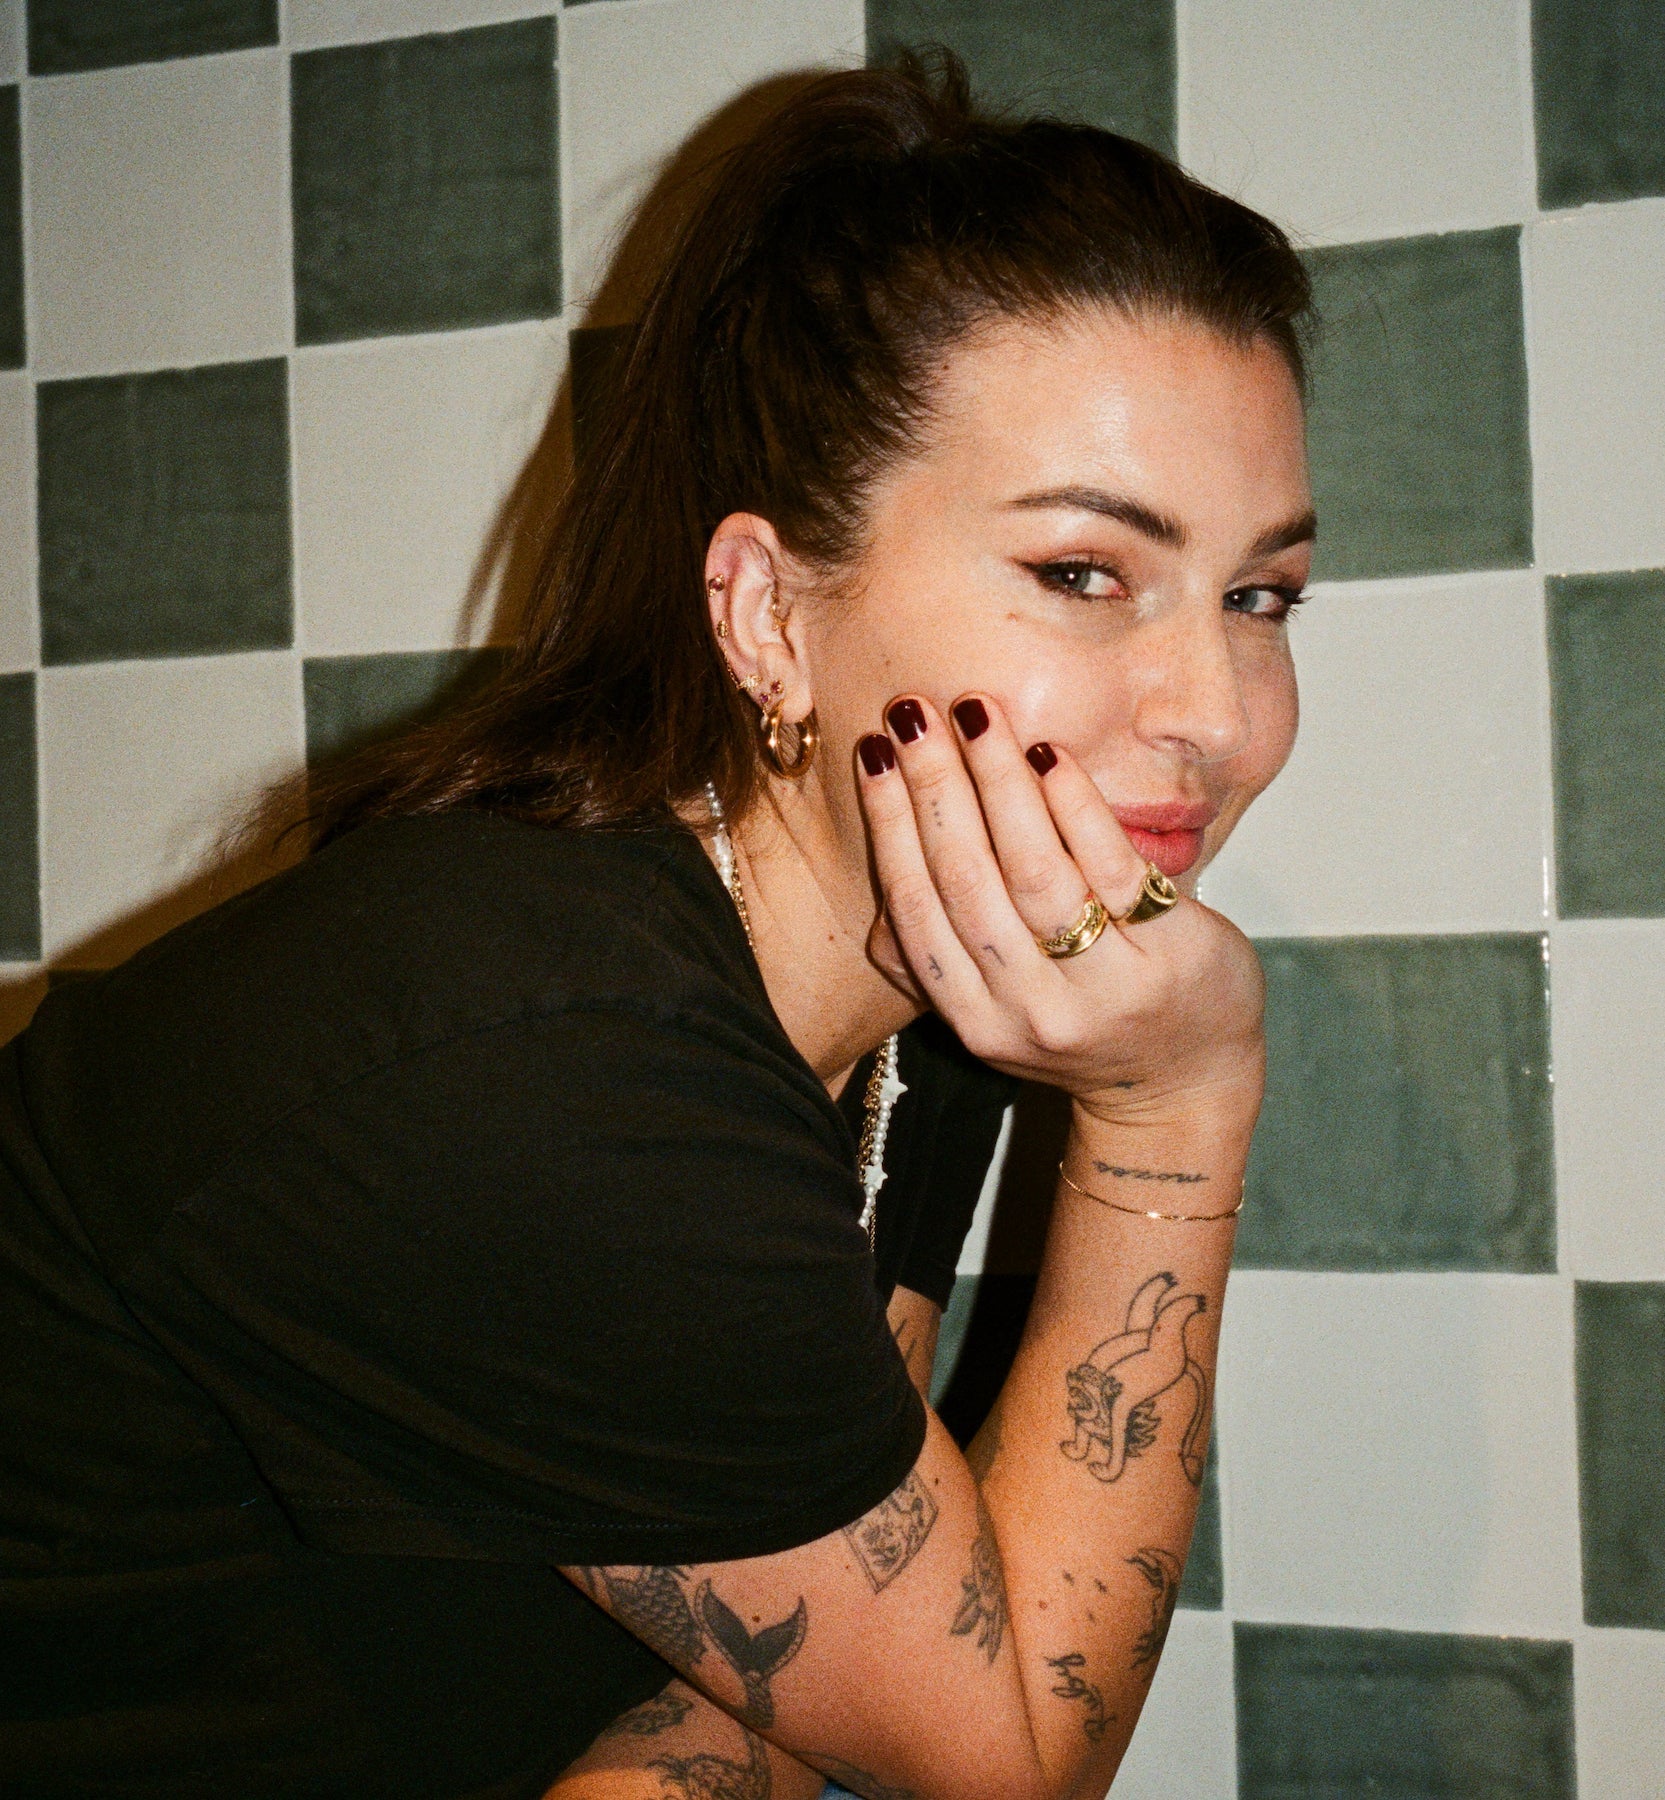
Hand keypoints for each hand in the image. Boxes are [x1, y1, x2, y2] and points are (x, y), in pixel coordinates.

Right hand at [856, 693, 1264, 1127]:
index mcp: (973, 1019)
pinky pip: (1109, 869)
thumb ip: (939, 950)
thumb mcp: (996, 1006)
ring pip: (1033, 871)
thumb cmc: (1082, 1018)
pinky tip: (1049, 755)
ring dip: (997, 782)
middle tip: (912, 715)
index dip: (888, 825)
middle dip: (933, 788)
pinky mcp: (1167, 959)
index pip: (915, 908)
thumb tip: (888, 856)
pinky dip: (1073, 807)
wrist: (1184, 1083)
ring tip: (977, 715)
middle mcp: (1028, 1011)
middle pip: (965, 882)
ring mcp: (1100, 989)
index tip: (872, 753)